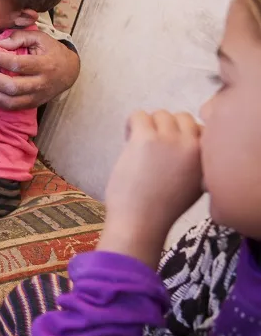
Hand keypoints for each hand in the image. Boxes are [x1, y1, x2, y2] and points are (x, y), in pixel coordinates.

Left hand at [0, 30, 78, 110]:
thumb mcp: (40, 38)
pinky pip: (11, 107)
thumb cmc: (51, 51)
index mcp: (45, 65)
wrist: (69, 71)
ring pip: (10, 101)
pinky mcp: (32, 104)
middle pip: (12, 87)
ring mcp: (37, 97)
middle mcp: (41, 84)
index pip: (17, 64)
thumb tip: (0, 44)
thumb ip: (20, 37)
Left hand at [99, 111, 202, 266]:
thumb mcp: (194, 184)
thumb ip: (195, 161)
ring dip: (147, 126)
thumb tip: (182, 140)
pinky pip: (138, 115)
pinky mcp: (146, 138)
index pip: (199, 128)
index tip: (168, 150)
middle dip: (164, 128)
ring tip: (138, 147)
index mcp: (207, 157)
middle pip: (180, 117)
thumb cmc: (162, 207)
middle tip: (151, 147)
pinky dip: (131, 124)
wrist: (142, 221)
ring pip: (159, 114)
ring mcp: (170, 139)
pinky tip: (128, 140)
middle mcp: (193, 145)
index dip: (181, 136)